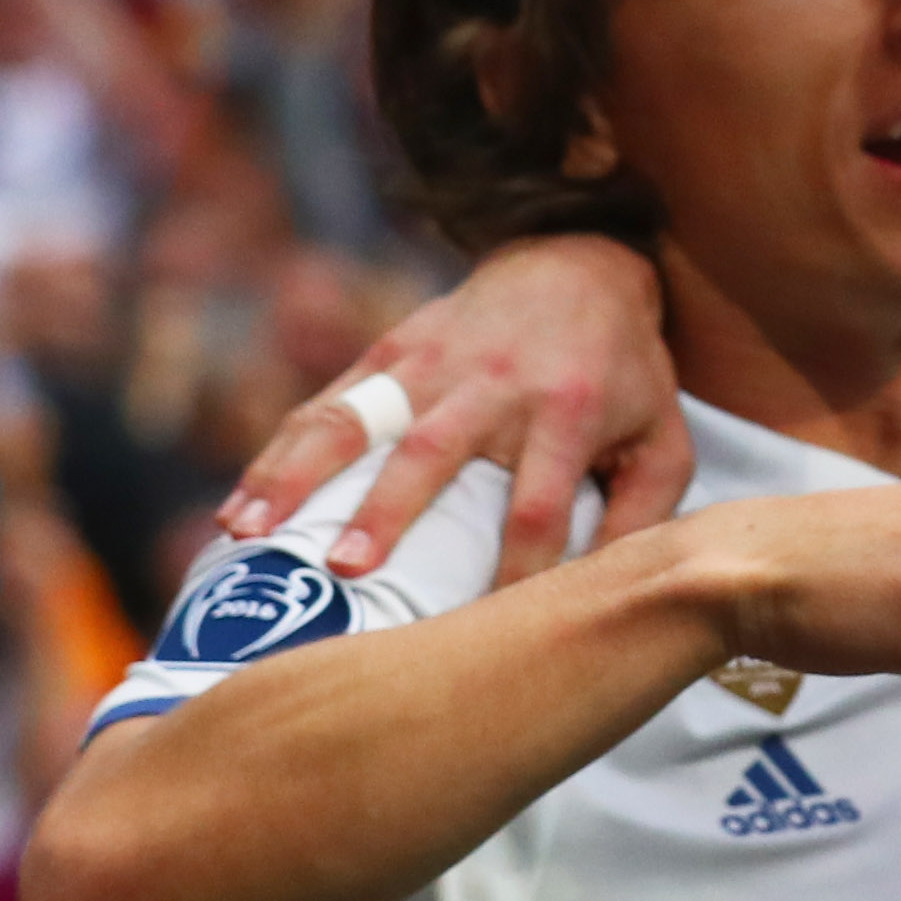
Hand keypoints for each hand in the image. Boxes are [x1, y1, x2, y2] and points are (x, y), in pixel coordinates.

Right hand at [220, 234, 689, 581]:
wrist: (580, 264)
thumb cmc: (625, 375)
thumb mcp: (663, 439)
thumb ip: (643, 516)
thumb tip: (604, 594)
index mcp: (570, 410)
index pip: (538, 505)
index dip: (513, 572)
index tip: (479, 636)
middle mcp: (496, 383)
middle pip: (435, 451)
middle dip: (388, 511)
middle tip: (344, 570)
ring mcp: (435, 361)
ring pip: (358, 419)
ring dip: (298, 474)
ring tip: (246, 534)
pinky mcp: (393, 348)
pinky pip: (327, 403)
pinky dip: (278, 452)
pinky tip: (237, 505)